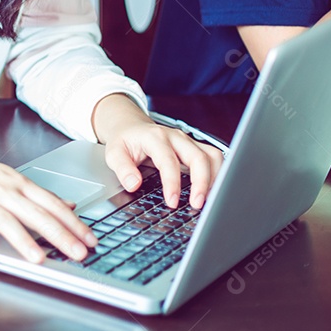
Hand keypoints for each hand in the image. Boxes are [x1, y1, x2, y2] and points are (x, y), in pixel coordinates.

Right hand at [0, 141, 97, 263]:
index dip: (72, 222)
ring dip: (22, 240)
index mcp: (17, 184)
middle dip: (58, 234)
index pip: (51, 204)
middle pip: (34, 213)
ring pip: (4, 220)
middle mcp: (2, 191)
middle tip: (77, 253)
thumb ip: (39, 194)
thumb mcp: (11, 179)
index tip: (90, 240)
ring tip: (38, 258)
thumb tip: (69, 204)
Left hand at [92, 94, 223, 209]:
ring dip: (214, 178)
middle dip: (201, 182)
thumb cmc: (125, 140)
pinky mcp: (195, 147)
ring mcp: (188, 141)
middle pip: (198, 157)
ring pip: (212, 156)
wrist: (130, 126)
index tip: (172, 202)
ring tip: (208, 200)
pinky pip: (214, 158)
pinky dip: (217, 174)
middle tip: (197, 204)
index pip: (168, 161)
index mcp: (155, 137)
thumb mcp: (113, 153)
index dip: (172, 183)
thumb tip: (133, 184)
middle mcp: (175, 137)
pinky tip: (212, 190)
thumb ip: (122, 168)